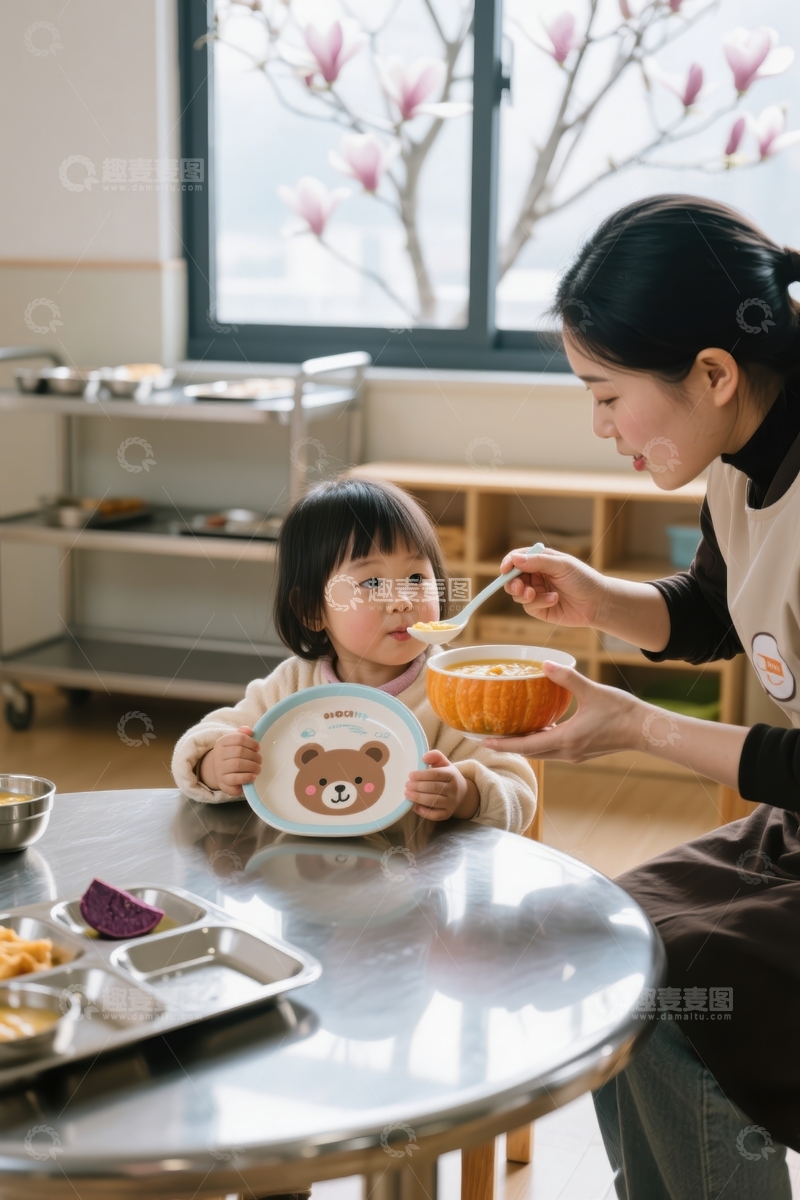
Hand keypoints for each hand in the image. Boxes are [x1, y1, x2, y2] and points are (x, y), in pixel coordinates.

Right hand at [198, 726, 261, 796]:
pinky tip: (253, 776)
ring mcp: (219, 769)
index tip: (258, 748)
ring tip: (258, 768)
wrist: (218, 771)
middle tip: (259, 760)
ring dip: (252, 766)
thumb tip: (249, 730)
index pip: (239, 738)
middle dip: (253, 756)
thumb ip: (242, 734)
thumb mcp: (234, 743)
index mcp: (222, 742)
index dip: (252, 743)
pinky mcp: (222, 782)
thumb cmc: (231, 755)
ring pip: (237, 765)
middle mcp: (218, 754)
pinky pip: (235, 779)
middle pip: (239, 751)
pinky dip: (247, 777)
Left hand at [405, 749, 479, 820]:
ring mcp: (451, 803)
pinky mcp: (447, 814)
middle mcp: (453, 790)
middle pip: (434, 788)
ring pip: (434, 801)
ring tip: (407, 794)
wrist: (462, 792)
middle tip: (406, 785)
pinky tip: (415, 807)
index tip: (410, 775)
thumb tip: (424, 757)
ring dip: (418, 798)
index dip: (422, 775)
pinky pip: (436, 815)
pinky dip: (424, 812)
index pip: (436, 774)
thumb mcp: (443, 763)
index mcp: (452, 775)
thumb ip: (435, 756)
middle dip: (418, 786)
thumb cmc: (447, 776)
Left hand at [484, 662, 641, 760]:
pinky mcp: (582, 752)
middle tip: (488, 737)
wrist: (645, 729)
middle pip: (530, 753)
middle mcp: (567, 752)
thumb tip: (545, 663)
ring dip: (525, 745)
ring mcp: (575, 754)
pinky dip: (541, 742)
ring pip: (542, 753)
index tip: (483, 742)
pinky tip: (537, 729)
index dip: (504, 745)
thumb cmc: (622, 711)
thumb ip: (568, 678)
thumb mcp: (593, 690)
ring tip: (507, 734)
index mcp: (566, 740)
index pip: (527, 746)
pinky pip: (553, 749)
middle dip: (509, 747)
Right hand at [501, 547, 608, 627]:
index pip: (517, 559)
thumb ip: (538, 562)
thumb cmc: (584, 579)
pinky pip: (529, 606)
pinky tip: (554, 599)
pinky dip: (539, 602)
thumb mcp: (562, 565)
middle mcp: (536, 575)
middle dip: (512, 582)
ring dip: (524, 594)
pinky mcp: (539, 608)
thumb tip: (515, 559)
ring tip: (535, 594)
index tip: (505, 569)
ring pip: (517, 594)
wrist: (598, 603)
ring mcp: (537, 592)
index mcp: (540, 560)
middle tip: (519, 587)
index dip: (509, 563)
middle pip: (512, 578)